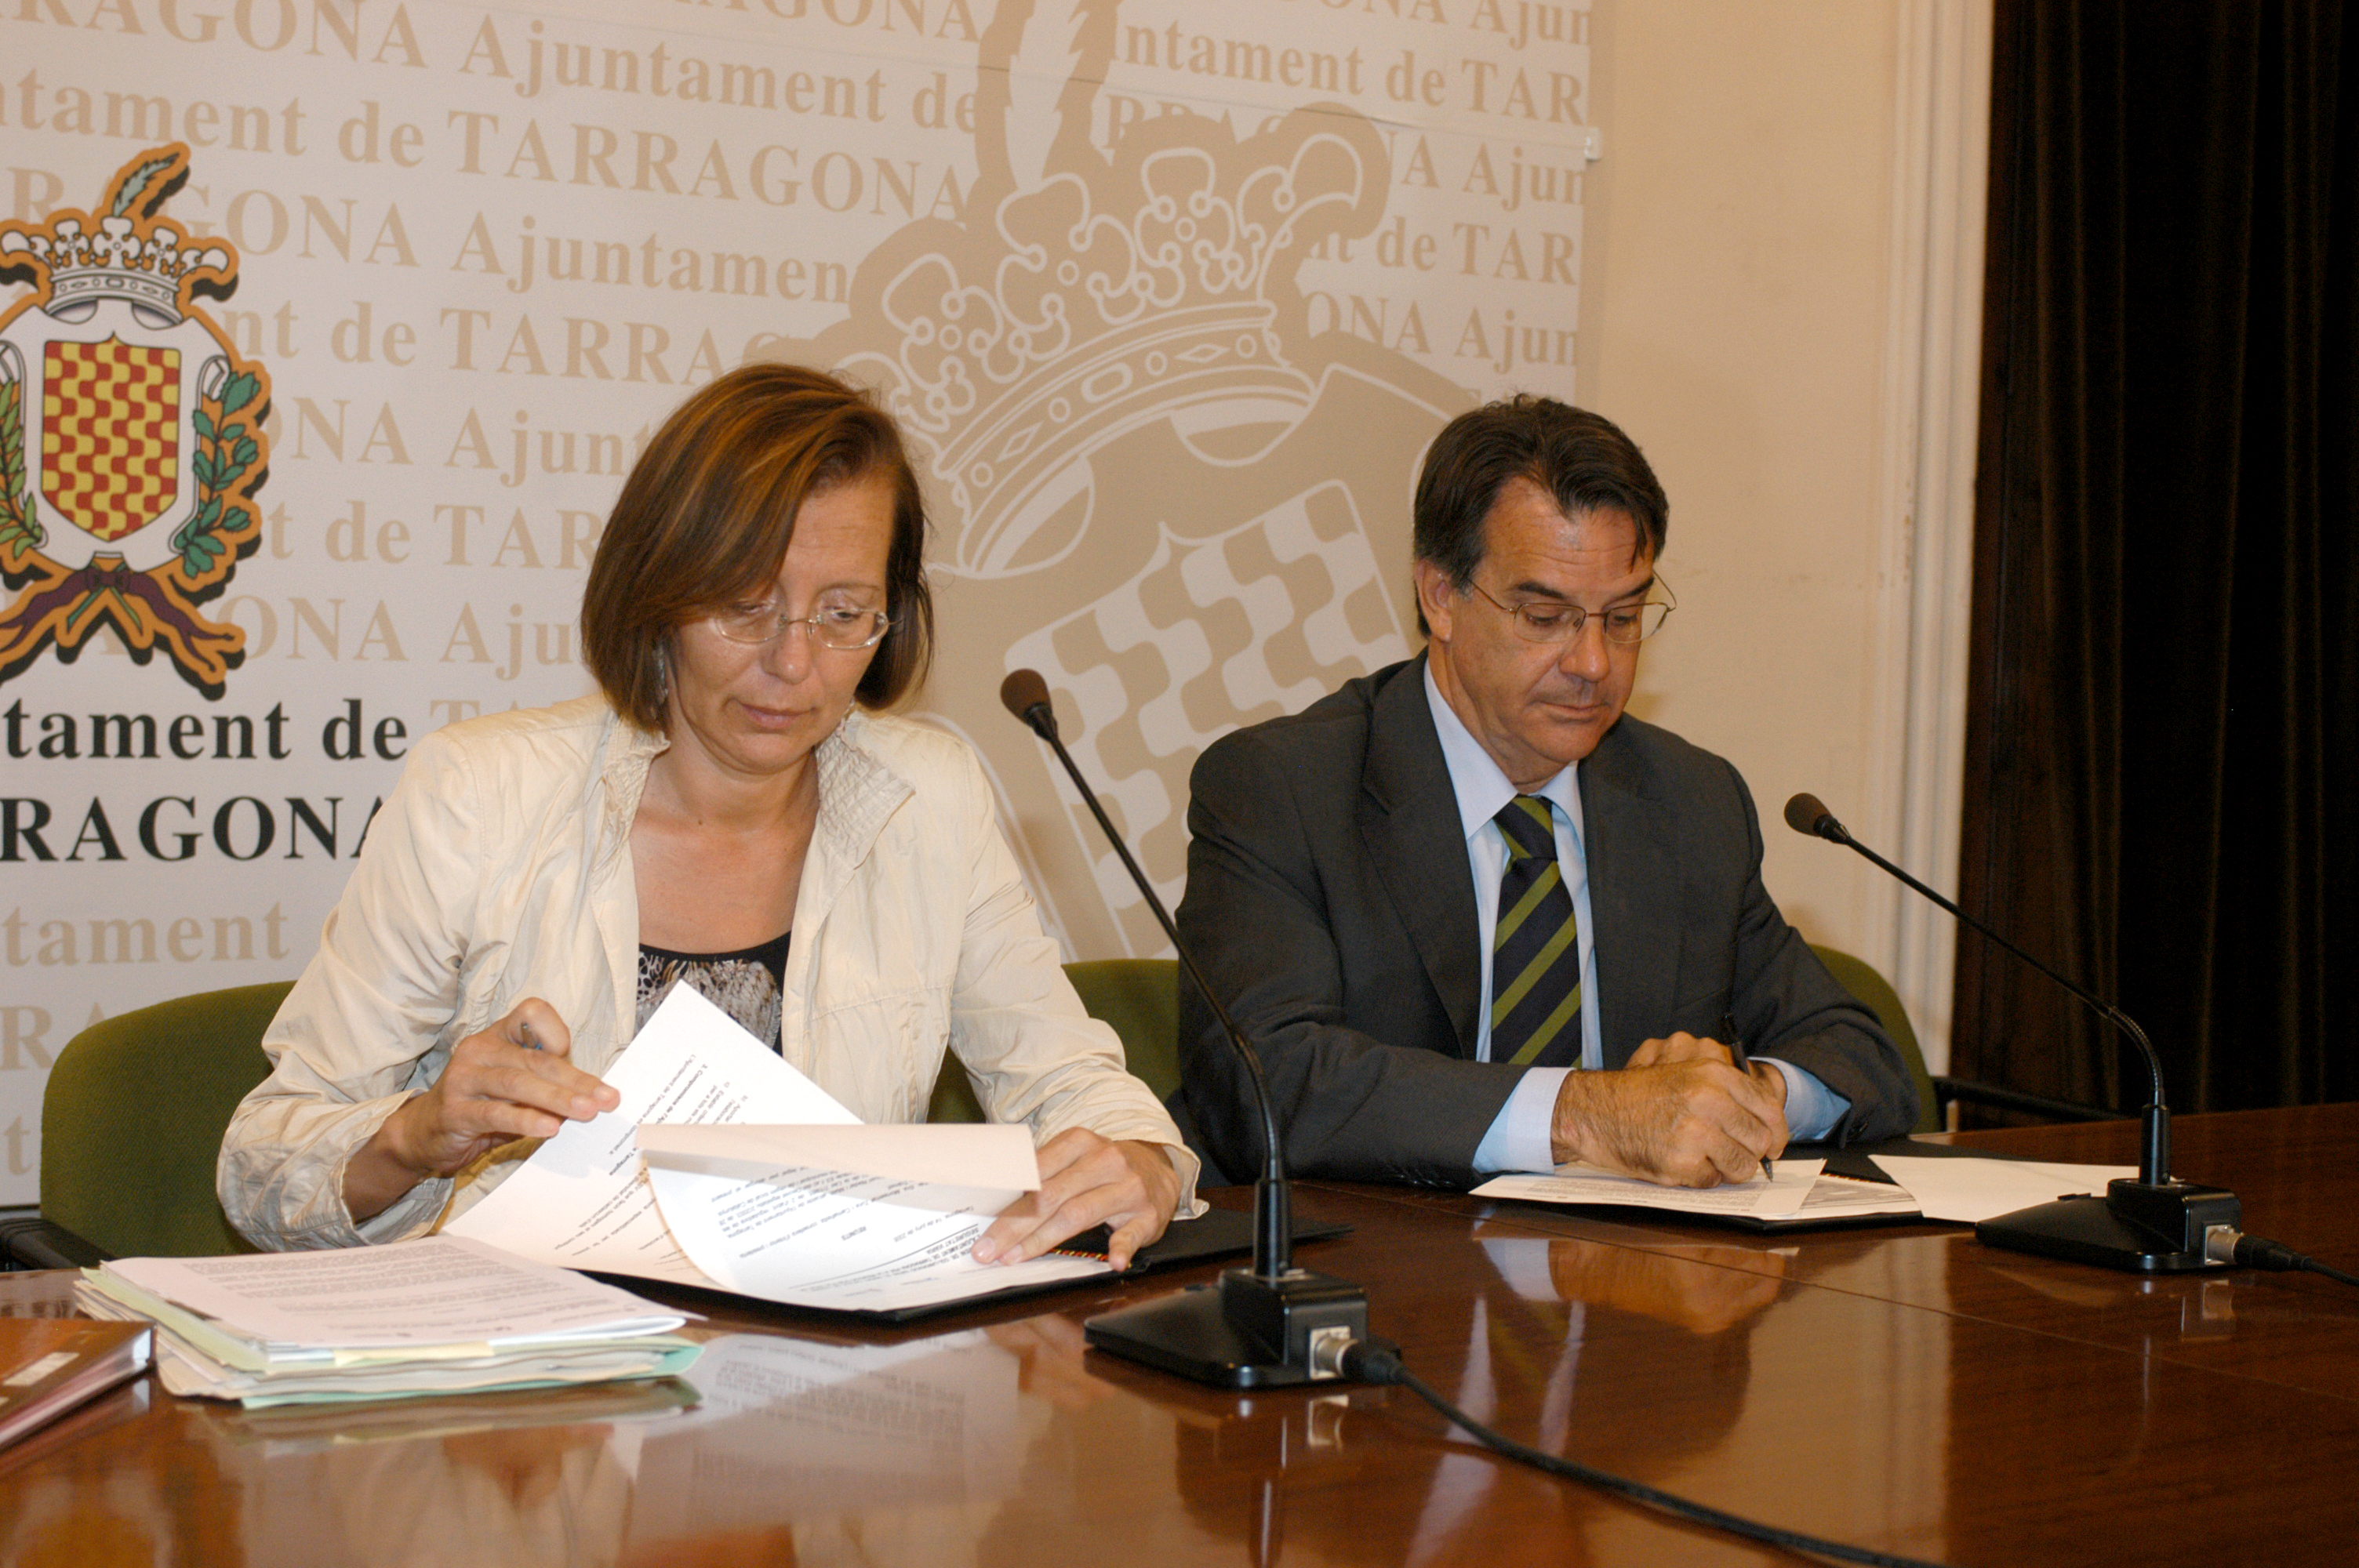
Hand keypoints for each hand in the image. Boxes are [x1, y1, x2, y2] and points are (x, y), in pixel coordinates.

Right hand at [343, 999, 619, 1222]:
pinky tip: (550, 1129)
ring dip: (557, 1098)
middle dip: (576, 1079)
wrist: (423, 1133)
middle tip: (607, 1098)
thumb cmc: (481, 1105)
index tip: (571, 1055)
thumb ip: (545, 1083)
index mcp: (498, 1035)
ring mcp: (464, 1078)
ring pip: (518, 1083)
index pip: (532, 1012)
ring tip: (587, 1111)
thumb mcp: (513, 1087)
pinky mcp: (455, 1110)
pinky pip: (496, 1113)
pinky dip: (526, 1120)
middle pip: (535, 1058)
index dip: (556, 1032)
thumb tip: (594, 1095)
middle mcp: (480, 1050)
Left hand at [972, 1129, 1181, 1270]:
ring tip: (1017, 1258)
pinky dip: (1121, 1247)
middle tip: (988, 1252)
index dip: (1008, 1205)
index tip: (984, 1229)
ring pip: (1079, 1214)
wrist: (1158, 1168)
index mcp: (1080, 1143)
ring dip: (1044, 1240)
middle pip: (1051, 1197)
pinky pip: (1132, 1232)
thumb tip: (997, 1204)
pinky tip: (1112, 1262)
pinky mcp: (1148, 1214)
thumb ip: (1043, 1175)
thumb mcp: (1076, 1157)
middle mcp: (1104, 1161)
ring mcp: (1128, 1187)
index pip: (1036, 1175)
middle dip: (1015, 1227)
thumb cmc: (1104, 1168)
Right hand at [1548, 1032, 1789, 1186]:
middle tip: (1732, 1153)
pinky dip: (1702, 1177)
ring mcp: (1694, 1133)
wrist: (1597, 1111)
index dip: (1777, 1132)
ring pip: (1743, 1166)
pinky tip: (1683, 1162)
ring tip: (1707, 1158)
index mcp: (1714, 1074)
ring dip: (1729, 1168)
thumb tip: (1772, 1126)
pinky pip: (1713, 1181)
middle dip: (1751, 1152)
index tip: (1774, 1145)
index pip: (1769, 1109)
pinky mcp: (1680, 1163)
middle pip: (1760, 1140)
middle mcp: (1708, 1100)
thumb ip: (1729, 1093)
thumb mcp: (1688, 1075)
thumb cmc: (1643, 1095)